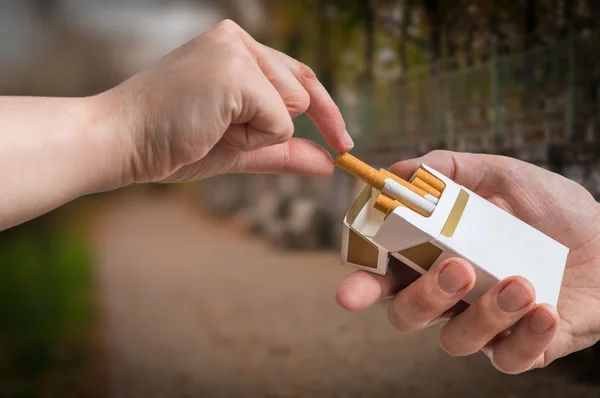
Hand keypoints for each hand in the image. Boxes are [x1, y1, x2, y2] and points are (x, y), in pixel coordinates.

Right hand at [94, 19, 351, 184]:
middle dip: (272, 126)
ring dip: (259, 131)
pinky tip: (211, 126)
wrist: (121, 143)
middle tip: (216, 129)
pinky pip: (280, 119)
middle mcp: (237, 39)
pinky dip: (253, 136)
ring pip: (294, 104)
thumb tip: (328, 163)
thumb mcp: (238, 147)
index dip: (326, 111)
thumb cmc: (171, 142)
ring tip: (209, 125)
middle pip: (303, 90)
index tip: (342, 142)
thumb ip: (284, 151)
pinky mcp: (235, 70)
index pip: (299, 76)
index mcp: (235, 48)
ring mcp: (237, 50)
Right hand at [336, 150, 599, 373]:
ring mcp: (487, 324)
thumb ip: (452, 169)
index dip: (363, 286)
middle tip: (455, 269)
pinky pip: (510, 359)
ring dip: (484, 315)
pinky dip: (526, 337)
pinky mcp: (525, 348)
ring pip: (456, 341)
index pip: (387, 275)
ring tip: (522, 283)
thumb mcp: (503, 176)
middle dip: (423, 299)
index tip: (351, 293)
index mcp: (437, 256)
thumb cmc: (554, 209)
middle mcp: (454, 295)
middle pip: (407, 316)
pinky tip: (547, 309)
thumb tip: (401, 169)